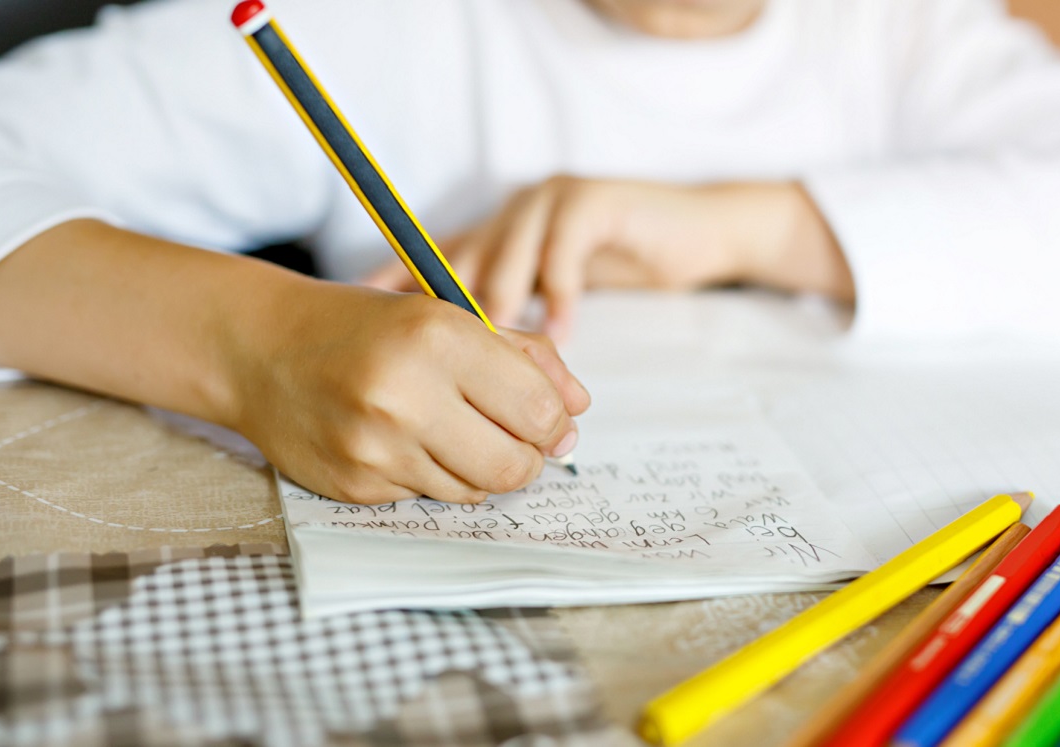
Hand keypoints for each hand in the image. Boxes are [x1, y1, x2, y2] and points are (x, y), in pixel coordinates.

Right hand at [230, 283, 589, 504]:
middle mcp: (405, 395)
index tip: (548, 419)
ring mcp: (375, 447)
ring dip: (479, 469)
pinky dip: (431, 476)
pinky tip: (406, 442)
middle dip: (528, 458)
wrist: (262, 349)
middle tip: (515, 439)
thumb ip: (525, 356)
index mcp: (438, 338)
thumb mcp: (449, 316)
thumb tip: (578, 408)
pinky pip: (426, 498)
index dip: (555, 422)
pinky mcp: (353, 484)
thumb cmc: (368, 327)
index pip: (538, 410)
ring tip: (452, 431)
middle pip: (513, 465)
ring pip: (474, 490)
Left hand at [363, 178, 853, 339]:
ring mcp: (552, 201)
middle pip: (463, 260)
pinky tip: (564, 331)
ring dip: (503, 307)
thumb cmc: (620, 266)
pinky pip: (567, 251)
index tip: (364, 326)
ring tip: (494, 355)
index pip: (431, 260)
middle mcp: (513, 212)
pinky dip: (563, 294)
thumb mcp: (554, 293)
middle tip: (435, 362)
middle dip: (449, 314)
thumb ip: (510, 321)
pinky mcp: (595, 201)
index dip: (396, 288)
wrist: (694, 230)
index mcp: (495, 234)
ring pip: (510, 255)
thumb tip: (459, 376)